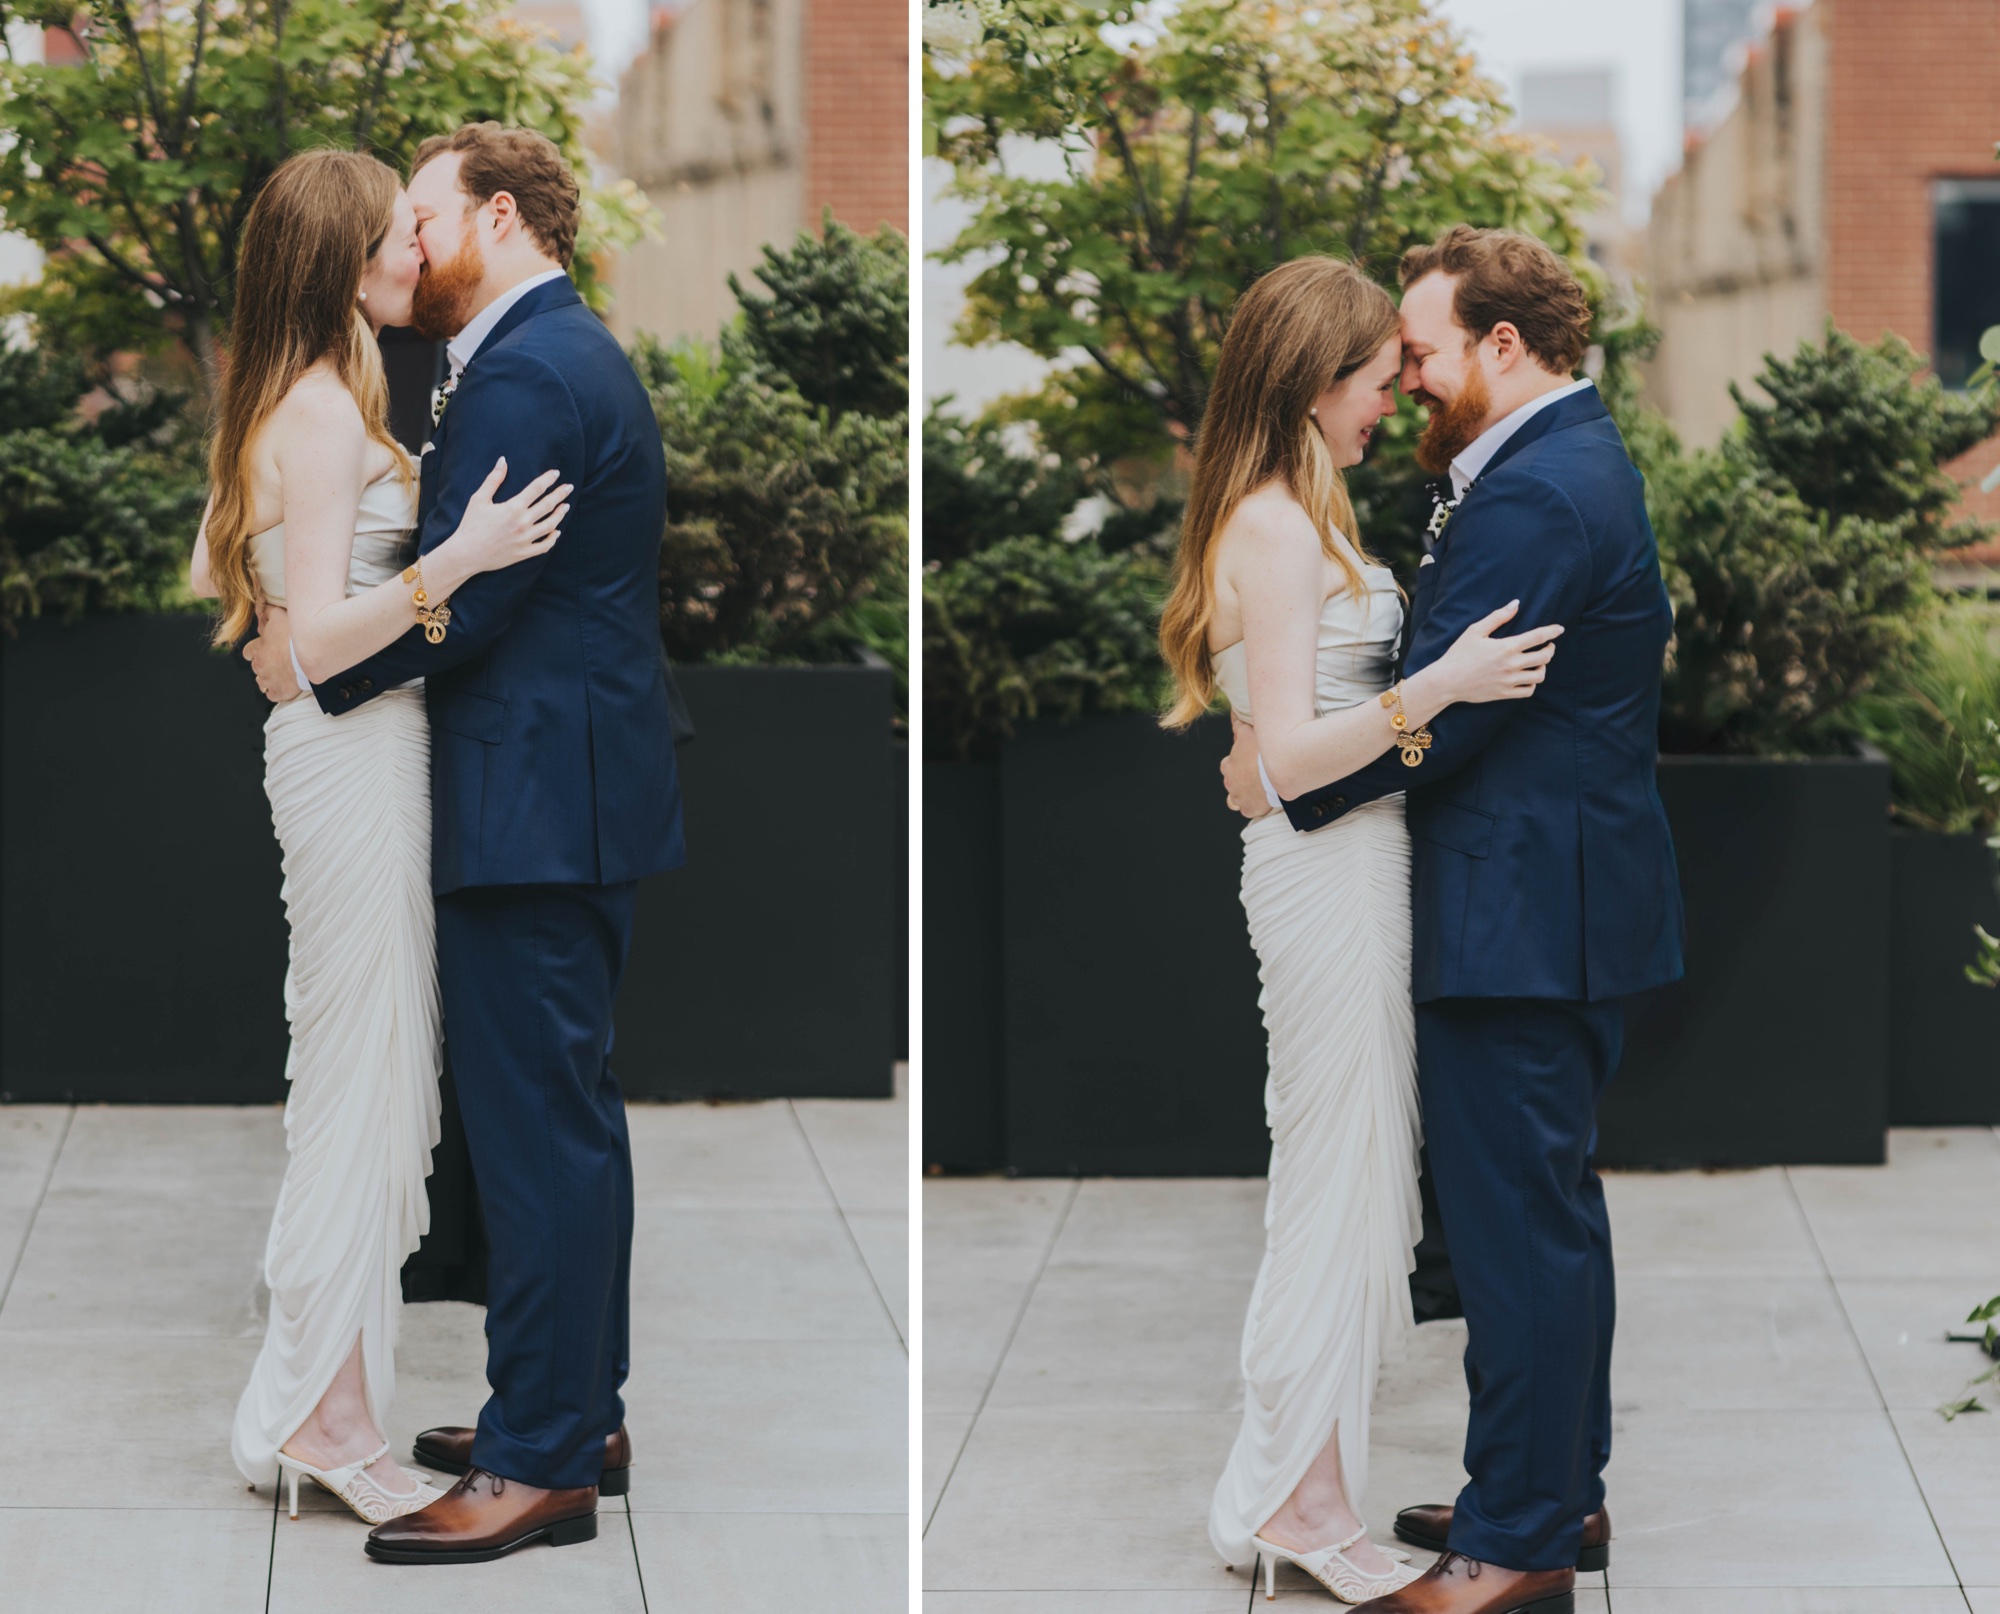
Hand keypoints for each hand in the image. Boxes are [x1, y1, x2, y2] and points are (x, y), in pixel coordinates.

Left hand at [245, 604, 300, 702]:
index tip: (260, 651)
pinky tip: (283, 687)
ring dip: (269, 679)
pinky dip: (276, 692)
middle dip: (263, 666)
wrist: (307, 657)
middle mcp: (260, 666)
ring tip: (280, 676)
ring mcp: (268, 680)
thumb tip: (262, 604)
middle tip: (276, 663)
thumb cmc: (294, 637)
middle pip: (256, 668)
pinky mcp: (278, 692)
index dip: (254, 651)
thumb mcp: (280, 617)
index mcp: (258, 649)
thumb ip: (269, 611)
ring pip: (262, 682)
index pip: (248, 652)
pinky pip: (272, 695)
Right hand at [447, 456, 569, 574]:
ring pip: (550, 525)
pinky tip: (556, 531)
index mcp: (513, 508)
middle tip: (569, 487)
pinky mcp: (524, 553)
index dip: (548, 479)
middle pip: (548, 505)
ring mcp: (526, 539)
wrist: (466, 554)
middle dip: (560, 494)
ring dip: (560, 514)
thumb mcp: (479, 499)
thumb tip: (503, 460)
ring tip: (566, 506)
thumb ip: (493, 479)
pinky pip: (545, 546)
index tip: (556, 473)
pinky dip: (553, 538)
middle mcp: (523, 523)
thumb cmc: (471, 525)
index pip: (537, 489)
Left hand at [1221, 711, 1274, 819]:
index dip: (1239, 762)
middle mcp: (1230, 783)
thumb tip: (1233, 715)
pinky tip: (1263, 800)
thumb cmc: (1263, 751)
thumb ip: (1239, 726)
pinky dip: (1254, 806)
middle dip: (1241, 779)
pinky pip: (1249, 809)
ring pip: (1237, 797)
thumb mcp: (1249, 733)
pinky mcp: (1249, 809)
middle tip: (1257, 775)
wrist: (1277, 771)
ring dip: (1245, 793)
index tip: (1250, 761)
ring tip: (1258, 789)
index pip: (1229, 764)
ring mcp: (1239, 798)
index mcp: (1228, 765)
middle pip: (1232, 782)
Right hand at [1432, 600, 1563, 703]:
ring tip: (1537, 662)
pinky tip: (1526, 676)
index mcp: (1506, 647)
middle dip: (1550, 649)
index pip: (1538, 637)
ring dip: (1542, 667)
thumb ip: (1498, 617)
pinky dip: (1532, 683)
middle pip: (1544, 657)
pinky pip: (1529, 690)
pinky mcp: (1505, 693)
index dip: (1552, 631)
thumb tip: (1516, 603)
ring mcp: (1509, 681)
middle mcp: (1511, 665)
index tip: (1560, 629)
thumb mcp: (1475, 631)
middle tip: (1547, 646)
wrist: (1447, 681)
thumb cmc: (1459, 654)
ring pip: (1539, 675)